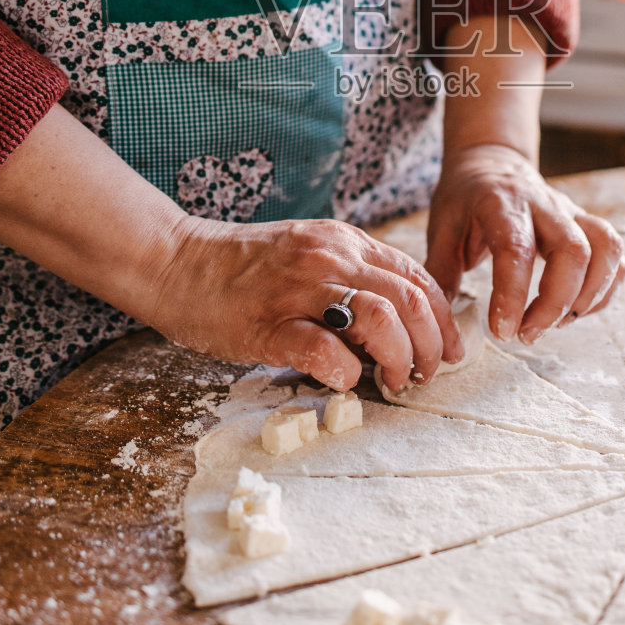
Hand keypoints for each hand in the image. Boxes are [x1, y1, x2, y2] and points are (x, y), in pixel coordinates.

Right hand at [148, 216, 462, 394]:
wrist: (175, 262)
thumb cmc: (240, 267)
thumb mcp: (307, 254)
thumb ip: (349, 276)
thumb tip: (396, 321)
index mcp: (343, 242)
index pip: (415, 276)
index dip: (443, 318)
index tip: (449, 349)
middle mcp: (328, 258)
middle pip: (409, 299)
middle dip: (432, 344)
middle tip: (427, 374)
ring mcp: (298, 289)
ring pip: (380, 318)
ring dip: (400, 358)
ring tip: (395, 382)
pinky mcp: (268, 324)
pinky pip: (324, 349)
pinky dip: (345, 371)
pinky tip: (344, 381)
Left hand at [424, 144, 624, 343]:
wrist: (492, 162)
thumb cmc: (465, 199)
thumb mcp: (442, 228)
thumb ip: (440, 273)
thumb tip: (440, 321)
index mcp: (501, 203)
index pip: (516, 248)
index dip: (513, 294)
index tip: (503, 331)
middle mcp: (544, 204)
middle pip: (573, 251)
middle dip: (556, 303)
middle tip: (528, 334)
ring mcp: (571, 213)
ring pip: (605, 249)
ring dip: (589, 296)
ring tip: (557, 323)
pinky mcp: (587, 224)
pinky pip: (615, 254)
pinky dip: (605, 288)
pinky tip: (576, 308)